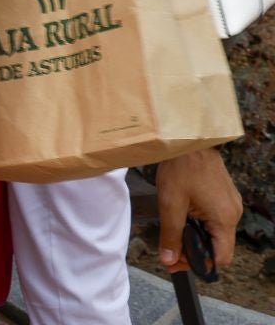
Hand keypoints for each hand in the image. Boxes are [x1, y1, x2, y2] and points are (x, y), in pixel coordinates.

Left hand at [156, 147, 241, 273]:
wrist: (187, 139)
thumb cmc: (181, 168)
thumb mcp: (170, 204)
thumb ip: (171, 234)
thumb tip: (169, 260)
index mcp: (224, 218)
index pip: (220, 257)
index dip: (199, 264)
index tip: (177, 262)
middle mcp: (233, 213)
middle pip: (218, 246)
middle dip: (194, 251)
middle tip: (170, 251)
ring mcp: (231, 203)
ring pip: (216, 232)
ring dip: (196, 236)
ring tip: (173, 233)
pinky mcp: (225, 195)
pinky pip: (215, 218)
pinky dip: (200, 223)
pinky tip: (183, 217)